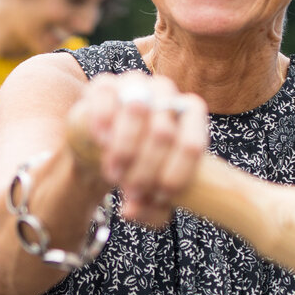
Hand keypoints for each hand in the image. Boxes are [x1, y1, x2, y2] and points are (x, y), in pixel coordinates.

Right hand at [63, 72, 209, 227]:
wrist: (104, 147)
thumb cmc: (139, 168)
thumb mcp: (151, 196)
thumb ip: (151, 210)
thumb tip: (131, 211)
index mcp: (191, 114)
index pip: (192, 144)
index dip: (177, 174)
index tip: (161, 197)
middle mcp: (167, 94)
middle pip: (163, 133)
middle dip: (145, 170)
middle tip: (132, 193)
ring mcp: (136, 84)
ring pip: (138, 109)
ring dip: (125, 149)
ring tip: (114, 174)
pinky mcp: (105, 83)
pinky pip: (107, 97)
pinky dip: (104, 122)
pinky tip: (101, 142)